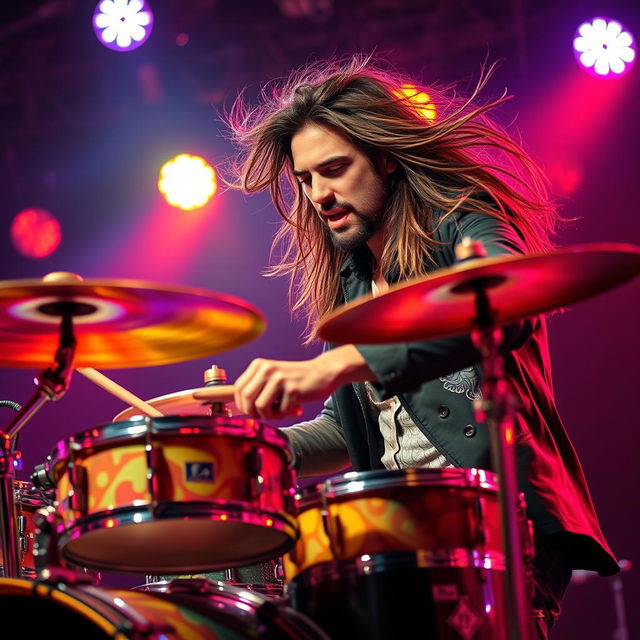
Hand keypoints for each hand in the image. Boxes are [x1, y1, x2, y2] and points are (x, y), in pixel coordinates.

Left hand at [234, 345, 374, 419]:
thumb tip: (240, 410)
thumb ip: (256, 389)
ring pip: (260, 407)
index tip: (252, 411)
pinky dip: (287, 414)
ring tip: (282, 411)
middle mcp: (267, 369)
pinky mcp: (293, 389)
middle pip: (246, 398)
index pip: (238, 389)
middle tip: (267, 414)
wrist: (322, 373)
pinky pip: (281, 411)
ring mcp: (280, 378)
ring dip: (271, 415)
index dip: (242, 405)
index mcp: (259, 365)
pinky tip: (296, 407)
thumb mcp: (271, 377)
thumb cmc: (295, 380)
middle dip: (254, 412)